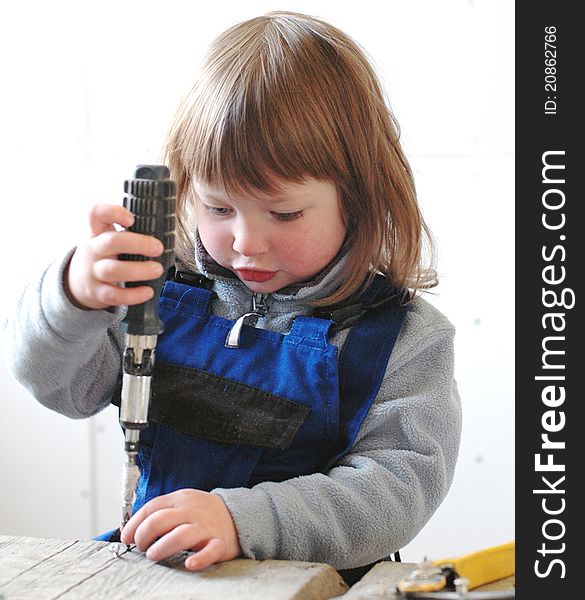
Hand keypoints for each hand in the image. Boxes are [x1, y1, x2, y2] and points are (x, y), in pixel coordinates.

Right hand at [65, 204, 163, 309]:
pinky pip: (114, 295)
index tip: (131, 218)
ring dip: (139, 270)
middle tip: (158, 248)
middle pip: (111, 242)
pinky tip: (147, 291)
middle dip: (138, 244)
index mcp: (97, 232)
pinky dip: (133, 295)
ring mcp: (93, 272)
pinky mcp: (97, 292)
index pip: (96, 214)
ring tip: (158, 269)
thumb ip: (128, 232)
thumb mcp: (107, 238)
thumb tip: (164, 229)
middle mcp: (93, 250)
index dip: (112, 212)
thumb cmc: (104, 256)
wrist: (78, 282)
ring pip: (113, 270)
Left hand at [120, 489, 241, 570]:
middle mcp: (192, 511)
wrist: (237, 515)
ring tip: (153, 555)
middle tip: (141, 547)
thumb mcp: (184, 503)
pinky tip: (190, 563)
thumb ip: (162, 511)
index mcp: (181, 499)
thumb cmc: (203, 513)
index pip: (152, 507)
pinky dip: (199, 558)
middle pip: (161, 521)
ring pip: (180, 535)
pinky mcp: (219, 542)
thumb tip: (133, 528)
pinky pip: (210, 550)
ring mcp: (206, 527)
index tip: (126, 537)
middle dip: (143, 536)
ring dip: (161, 547)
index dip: (134, 523)